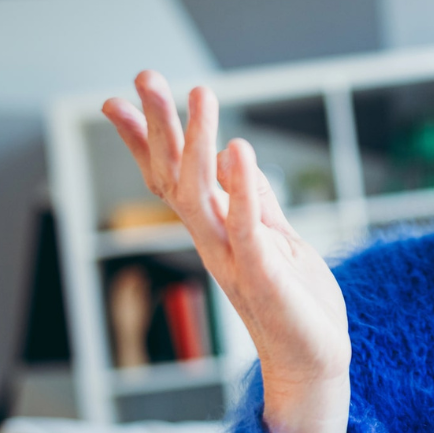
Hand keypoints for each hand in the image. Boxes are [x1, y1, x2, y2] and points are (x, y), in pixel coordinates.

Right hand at [102, 70, 350, 431]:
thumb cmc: (295, 298)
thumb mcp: (276, 237)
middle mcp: (214, 240)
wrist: (314, 358)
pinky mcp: (263, 273)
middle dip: (159, 126)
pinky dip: (241, 190)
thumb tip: (235, 155)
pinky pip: (247, 227)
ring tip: (200, 94)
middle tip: (144, 77)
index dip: (145, 139)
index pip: (171, 176)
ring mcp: (233, 257)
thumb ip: (256, 199)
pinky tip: (238, 151)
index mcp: (215, 229)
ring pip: (200, 194)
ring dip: (197, 143)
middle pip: (174, 175)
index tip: (119, 99)